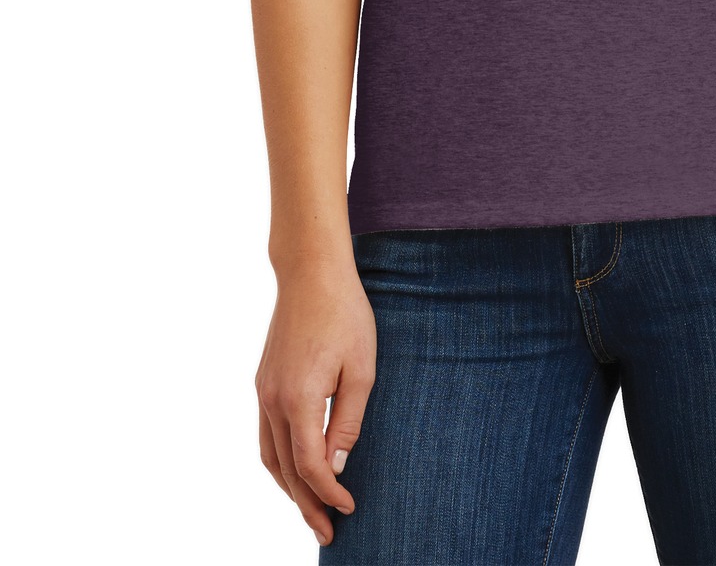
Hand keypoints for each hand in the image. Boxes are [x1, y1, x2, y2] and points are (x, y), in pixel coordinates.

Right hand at [255, 258, 376, 546]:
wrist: (311, 272)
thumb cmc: (345, 314)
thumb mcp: (362, 369)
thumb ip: (348, 423)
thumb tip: (337, 467)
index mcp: (299, 398)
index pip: (309, 466)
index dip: (329, 493)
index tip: (349, 508)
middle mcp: (272, 400)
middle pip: (286, 470)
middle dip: (306, 504)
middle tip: (327, 534)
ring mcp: (263, 391)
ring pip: (269, 457)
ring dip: (289, 489)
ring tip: (311, 511)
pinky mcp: (263, 382)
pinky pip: (266, 435)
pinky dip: (279, 462)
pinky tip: (295, 471)